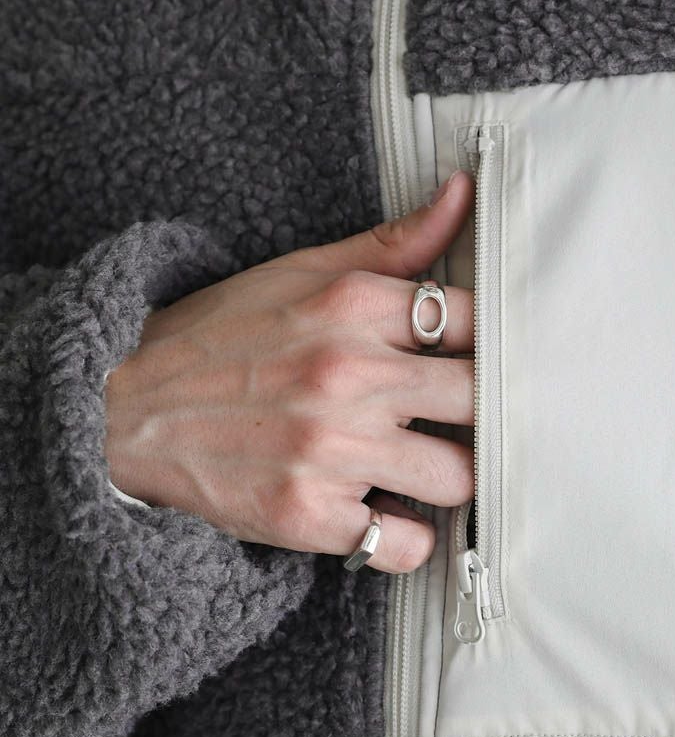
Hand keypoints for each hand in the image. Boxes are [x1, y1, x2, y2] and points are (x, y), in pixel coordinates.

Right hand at [103, 171, 475, 572]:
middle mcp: (349, 375)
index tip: (480, 364)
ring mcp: (330, 449)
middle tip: (457, 424)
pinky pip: (405, 543)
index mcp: (355, 306)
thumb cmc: (221, 338)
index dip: (490, 347)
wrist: (123, 409)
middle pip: (481, 401)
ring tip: (417, 470)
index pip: (477, 322)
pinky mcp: (308, 514)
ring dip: (447, 480)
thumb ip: (392, 244)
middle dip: (477, 416)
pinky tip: (382, 515)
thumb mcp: (302, 272)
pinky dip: (403, 538)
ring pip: (457, 478)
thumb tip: (462, 193)